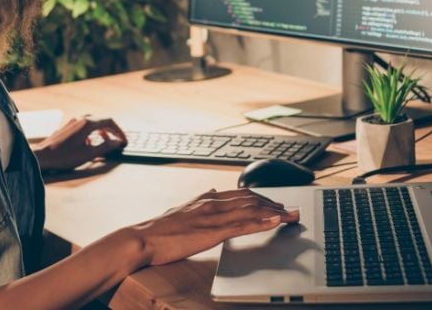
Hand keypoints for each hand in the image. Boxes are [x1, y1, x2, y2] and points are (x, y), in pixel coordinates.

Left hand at [32, 115, 126, 171]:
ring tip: (105, 143)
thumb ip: (105, 147)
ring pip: (93, 123)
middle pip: (101, 120)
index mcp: (87, 123)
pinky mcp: (67, 127)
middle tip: (117, 141)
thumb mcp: (89, 154)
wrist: (43, 156)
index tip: (124, 141)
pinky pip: (84, 126)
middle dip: (111, 131)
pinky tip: (89, 144)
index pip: (109, 121)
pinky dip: (91, 133)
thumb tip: (117, 142)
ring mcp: (73, 121)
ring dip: (101, 132)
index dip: (119, 131)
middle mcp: (80, 118)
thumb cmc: (64, 156)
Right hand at [126, 188, 300, 266]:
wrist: (141, 239)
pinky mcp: (211, 232)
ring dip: (274, 212)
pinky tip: (274, 221)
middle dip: (273, 203)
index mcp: (204, 198)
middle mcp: (211, 203)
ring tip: (290, 215)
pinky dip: (261, 222)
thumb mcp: (181, 210)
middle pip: (250, 199)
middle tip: (289, 209)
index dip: (261, 198)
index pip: (240, 194)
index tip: (275, 203)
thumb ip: (198, 202)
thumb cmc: (157, 230)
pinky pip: (241, 225)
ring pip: (250, 210)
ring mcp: (211, 216)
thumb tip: (209, 191)